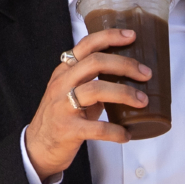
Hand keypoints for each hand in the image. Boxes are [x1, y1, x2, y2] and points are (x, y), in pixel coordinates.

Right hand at [25, 28, 151, 179]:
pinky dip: (115, 131)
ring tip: (143, 101)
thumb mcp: (71, 91)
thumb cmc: (61, 117)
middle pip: (95, 62)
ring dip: (124, 94)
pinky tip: (126, 134)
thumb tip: (129, 76)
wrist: (38, 147)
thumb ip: (93, 80)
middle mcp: (62, 84)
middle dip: (125, 65)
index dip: (110, 37)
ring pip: (96, 90)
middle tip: (146, 74)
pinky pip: (97, 128)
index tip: (132, 36)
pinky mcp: (68, 129)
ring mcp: (63, 106)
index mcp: (64, 71)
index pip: (86, 45)